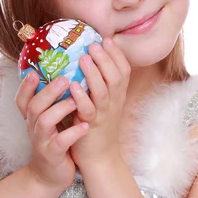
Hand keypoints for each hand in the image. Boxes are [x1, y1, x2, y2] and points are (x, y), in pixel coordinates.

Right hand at [15, 73, 88, 189]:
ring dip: (60, 109)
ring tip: (75, 101)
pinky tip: (85, 125)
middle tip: (65, 79)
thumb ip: (52, 103)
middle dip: (49, 92)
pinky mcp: (52, 155)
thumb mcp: (48, 121)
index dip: (26, 86)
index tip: (34, 72)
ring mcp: (41, 141)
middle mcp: (33, 127)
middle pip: (34, 106)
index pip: (22, 99)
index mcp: (32, 118)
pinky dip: (73, 133)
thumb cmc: (53, 141)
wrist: (49, 177)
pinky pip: (60, 142)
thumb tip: (65, 75)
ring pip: (44, 122)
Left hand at [68, 38, 130, 169]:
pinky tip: (73, 86)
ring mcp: (104, 114)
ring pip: (103, 91)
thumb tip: (87, 57)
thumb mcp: (104, 102)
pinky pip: (88, 109)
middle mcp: (114, 102)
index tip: (107, 40)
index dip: (117, 55)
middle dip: (105, 59)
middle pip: (115, 77)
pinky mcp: (91, 126)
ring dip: (94, 73)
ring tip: (83, 58)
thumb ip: (99, 83)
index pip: (124, 70)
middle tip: (94, 44)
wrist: (99, 157)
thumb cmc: (97, 125)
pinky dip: (82, 97)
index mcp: (118, 95)